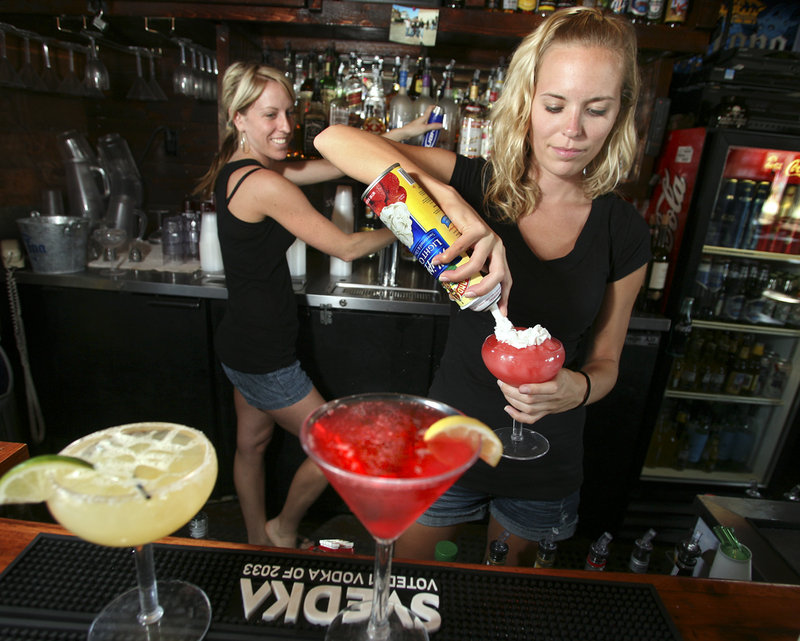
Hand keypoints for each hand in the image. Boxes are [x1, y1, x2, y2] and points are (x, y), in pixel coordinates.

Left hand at [382, 106, 441, 141]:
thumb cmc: (412, 129)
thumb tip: (441, 125)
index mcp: (423, 117)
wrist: (404, 133)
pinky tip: (429, 132)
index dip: (434, 107)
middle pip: (430, 116)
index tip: (438, 107)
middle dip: (435, 118)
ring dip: (432, 124)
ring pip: (427, 122)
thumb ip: (433, 126)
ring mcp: (419, 123)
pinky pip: (424, 127)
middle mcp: (421, 119)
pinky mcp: (417, 128)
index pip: (429, 109)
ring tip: (435, 128)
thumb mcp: (425, 128)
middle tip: (439, 121)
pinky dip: (428, 128)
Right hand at [431, 196, 510, 311]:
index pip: (506, 279)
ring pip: (477, 263)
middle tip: (467, 295)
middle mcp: (497, 246)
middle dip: (483, 289)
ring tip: (444, 277)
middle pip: (497, 274)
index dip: (505, 296)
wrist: (453, 205)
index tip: (501, 311)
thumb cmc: (459, 231)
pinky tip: (439, 261)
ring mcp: (488, 237)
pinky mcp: (477, 228)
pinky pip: (462, 247)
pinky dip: (449, 256)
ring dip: (459, 274)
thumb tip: (457, 291)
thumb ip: (467, 270)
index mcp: (498, 255)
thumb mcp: (467, 255)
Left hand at [497, 369, 586, 423]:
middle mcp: (552, 399)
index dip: (531, 389)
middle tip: (502, 382)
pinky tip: (508, 409)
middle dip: (512, 392)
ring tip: (504, 390)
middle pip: (531, 401)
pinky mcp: (545, 413)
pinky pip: (530, 419)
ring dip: (512, 401)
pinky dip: (517, 416)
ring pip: (528, 410)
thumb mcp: (558, 368)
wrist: (579, 391)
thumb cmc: (567, 378)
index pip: (545, 390)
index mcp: (558, 386)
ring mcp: (548, 408)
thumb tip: (525, 353)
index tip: (519, 385)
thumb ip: (544, 365)